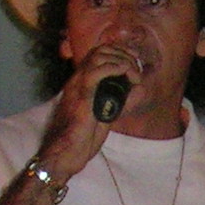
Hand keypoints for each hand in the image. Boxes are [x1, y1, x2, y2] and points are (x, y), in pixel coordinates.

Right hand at [32, 45, 146, 188]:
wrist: (65, 153)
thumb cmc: (81, 140)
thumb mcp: (105, 115)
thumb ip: (119, 102)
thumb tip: (139, 90)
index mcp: (81, 83)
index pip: (99, 54)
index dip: (120, 53)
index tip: (134, 64)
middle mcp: (77, 80)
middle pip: (101, 50)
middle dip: (124, 54)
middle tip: (137, 70)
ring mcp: (77, 85)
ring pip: (99, 55)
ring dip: (122, 61)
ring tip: (134, 74)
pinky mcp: (81, 95)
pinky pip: (97, 72)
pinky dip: (116, 68)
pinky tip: (127, 75)